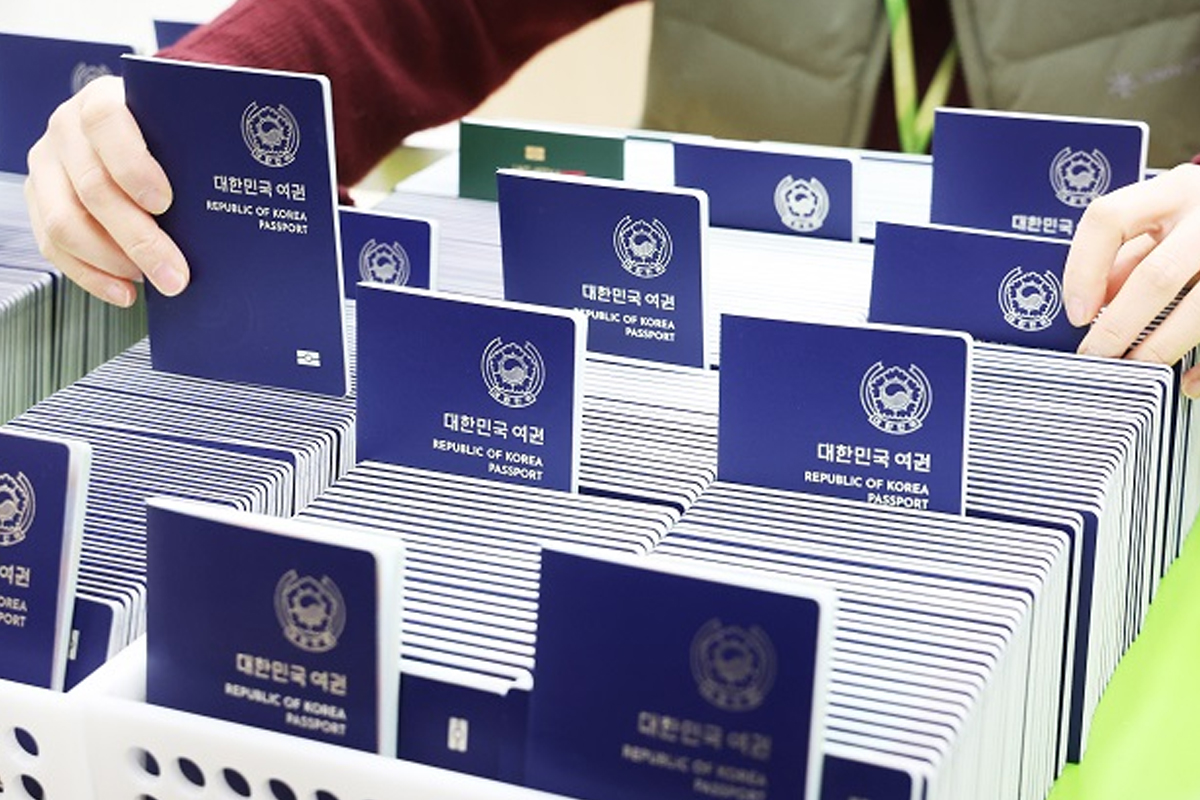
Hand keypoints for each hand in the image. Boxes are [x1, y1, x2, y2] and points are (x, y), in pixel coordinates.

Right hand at [23, 75, 188, 306]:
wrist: (136, 133)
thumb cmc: (165, 135)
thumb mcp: (179, 131)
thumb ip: (192, 152)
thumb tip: (230, 197)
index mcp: (102, 100)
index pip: (107, 123)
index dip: (133, 165)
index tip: (164, 202)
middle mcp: (66, 128)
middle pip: (93, 188)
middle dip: (138, 238)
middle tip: (175, 272)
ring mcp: (48, 164)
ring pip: (65, 222)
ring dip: (114, 262)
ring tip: (154, 279)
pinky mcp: (39, 197)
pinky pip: (53, 246)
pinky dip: (91, 275)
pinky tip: (124, 289)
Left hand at [1064, 163, 1199, 396]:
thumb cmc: (1198, 218)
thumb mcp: (1161, 220)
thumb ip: (1125, 254)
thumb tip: (1089, 305)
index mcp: (1172, 192)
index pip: (1109, 220)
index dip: (1084, 269)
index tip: (1077, 313)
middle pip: (1156, 276)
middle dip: (1119, 326)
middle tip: (1096, 356)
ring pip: (1199, 308)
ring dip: (1160, 347)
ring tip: (1133, 369)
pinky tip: (1189, 382)